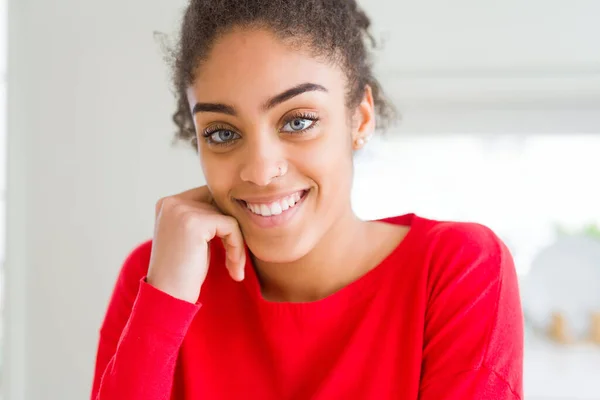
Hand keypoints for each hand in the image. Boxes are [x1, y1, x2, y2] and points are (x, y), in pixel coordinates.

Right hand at [146, 186, 244, 302]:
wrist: (167, 298)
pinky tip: (234, 269)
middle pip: (221, 203)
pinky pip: (231, 226)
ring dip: (237, 243)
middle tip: (235, 260)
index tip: (231, 247)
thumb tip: (236, 203)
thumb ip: (206, 217)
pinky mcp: (195, 222)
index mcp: (168, 203)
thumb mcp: (192, 238)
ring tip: (234, 267)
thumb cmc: (183, 273)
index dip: (225, 220)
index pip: (210, 195)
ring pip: (228, 216)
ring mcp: (181, 210)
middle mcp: (172, 202)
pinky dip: (237, 248)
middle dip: (233, 231)